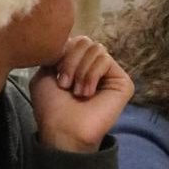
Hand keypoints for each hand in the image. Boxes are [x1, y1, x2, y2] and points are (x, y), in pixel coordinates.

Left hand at [30, 36, 132, 152]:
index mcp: (79, 64)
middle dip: (70, 60)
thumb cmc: (51, 107)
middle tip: (64, 84)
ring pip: (96, 48)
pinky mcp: (123, 82)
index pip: (75, 40)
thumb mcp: (44, 73)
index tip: (54, 74)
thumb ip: (57, 52)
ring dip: (80, 70)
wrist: (63, 129)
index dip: (62, 53)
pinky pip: (105, 60)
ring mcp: (110, 74)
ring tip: (76, 91)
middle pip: (86, 41)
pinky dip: (91, 75)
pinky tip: (87, 93)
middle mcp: (95, 67)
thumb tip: (71, 39)